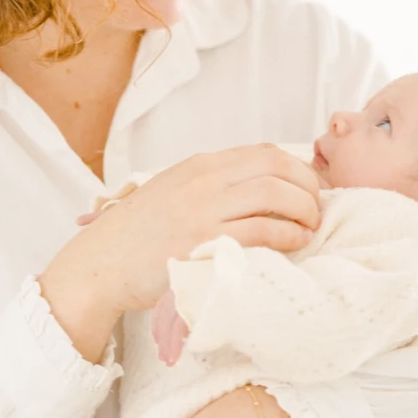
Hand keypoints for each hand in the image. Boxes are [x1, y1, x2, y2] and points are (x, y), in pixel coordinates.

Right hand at [39, 145, 321, 361]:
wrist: (100, 265)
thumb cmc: (138, 237)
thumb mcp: (173, 194)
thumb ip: (210, 188)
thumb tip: (257, 192)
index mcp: (200, 165)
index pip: (264, 152)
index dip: (298, 169)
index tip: (310, 191)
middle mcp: (203, 180)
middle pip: (276, 166)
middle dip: (309, 187)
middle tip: (317, 210)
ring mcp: (202, 209)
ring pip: (274, 193)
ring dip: (303, 210)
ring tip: (311, 228)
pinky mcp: (202, 241)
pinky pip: (261, 230)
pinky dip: (288, 235)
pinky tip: (296, 243)